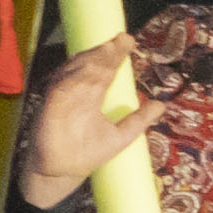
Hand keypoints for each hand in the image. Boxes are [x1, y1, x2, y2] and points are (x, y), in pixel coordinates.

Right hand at [11, 44, 146, 210]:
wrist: (63, 173)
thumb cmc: (87, 153)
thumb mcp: (121, 136)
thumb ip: (138, 120)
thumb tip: (162, 105)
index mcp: (91, 96)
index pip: (105, 70)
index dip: (116, 55)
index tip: (129, 40)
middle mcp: (77, 93)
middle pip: (91, 66)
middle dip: (106, 52)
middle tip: (122, 39)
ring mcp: (62, 99)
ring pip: (76, 73)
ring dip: (91, 60)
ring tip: (108, 48)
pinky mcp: (50, 108)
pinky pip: (60, 89)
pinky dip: (71, 79)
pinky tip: (85, 69)